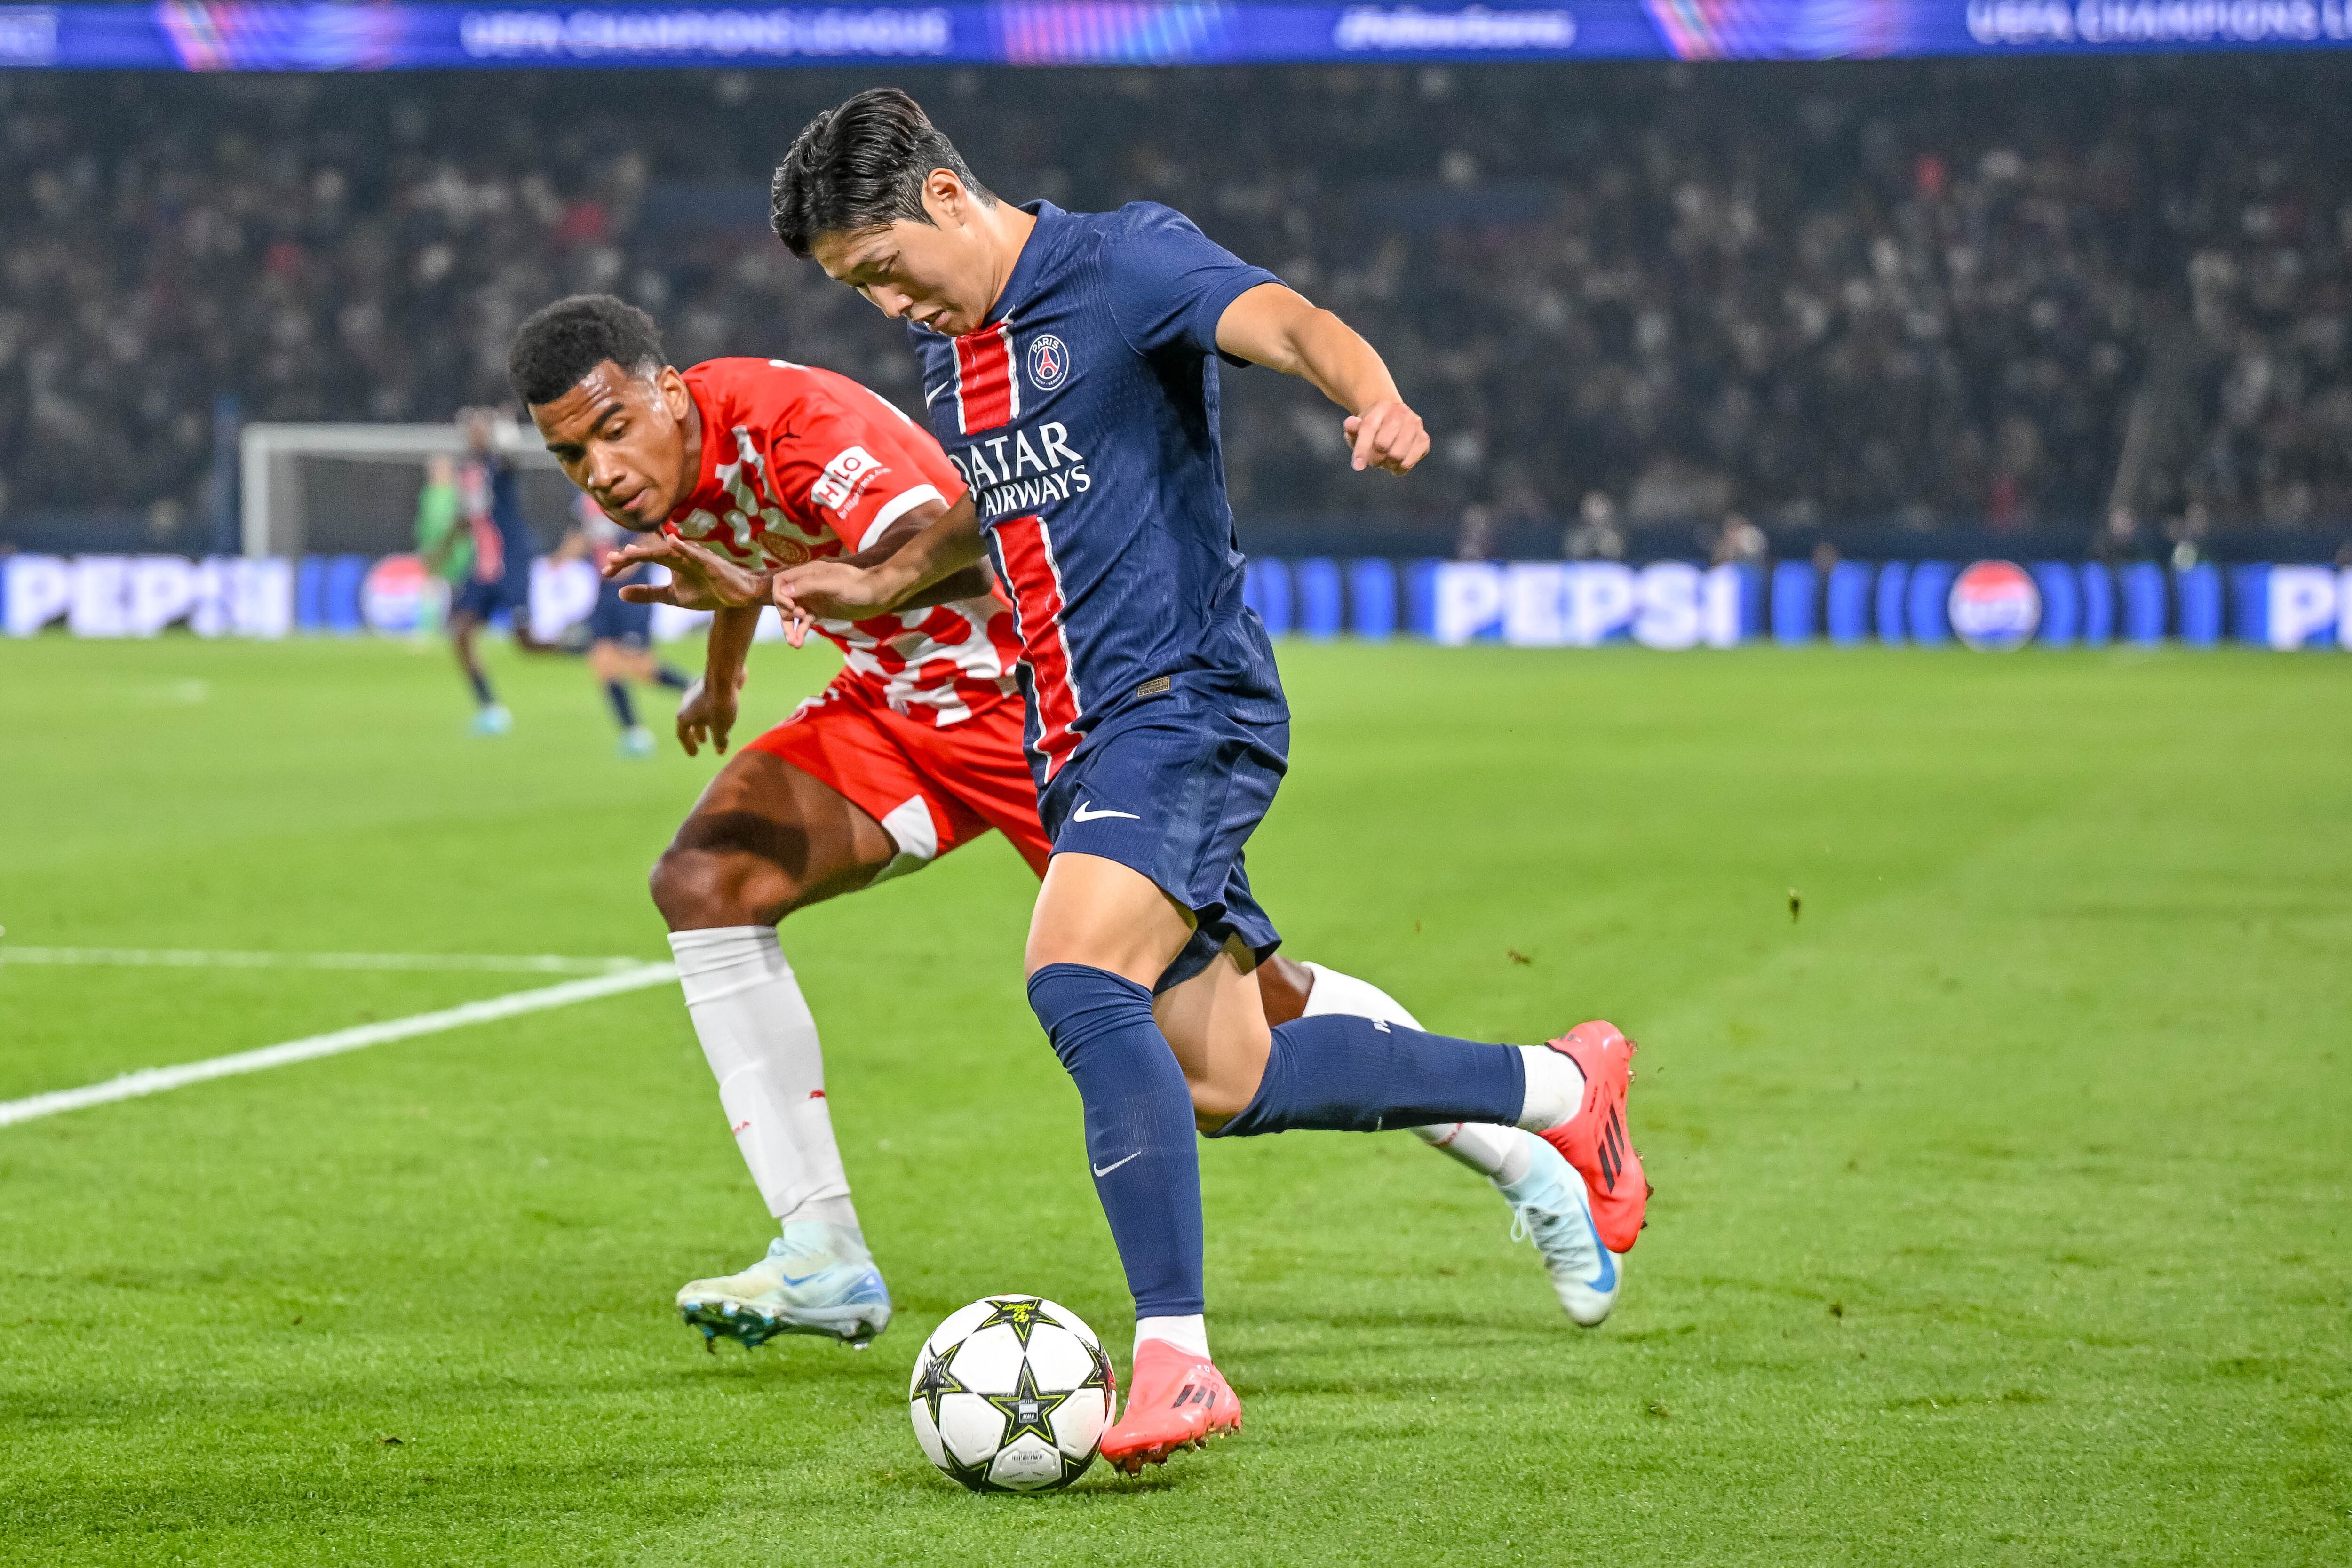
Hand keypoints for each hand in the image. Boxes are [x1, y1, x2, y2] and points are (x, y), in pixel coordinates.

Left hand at [609, 534, 772, 610]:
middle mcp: (679, 554)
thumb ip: (647, 593)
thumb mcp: (672, 597)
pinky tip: (669, 541)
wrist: (738, 596)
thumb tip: (619, 593)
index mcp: (670, 561)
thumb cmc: (707, 591)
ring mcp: (695, 557)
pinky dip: (682, 546)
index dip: (624, 563)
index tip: (605, 571)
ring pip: (668, 551)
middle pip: (650, 552)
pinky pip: (694, 553)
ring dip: (649, 551)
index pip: (642, 557)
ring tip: (630, 552)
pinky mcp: (710, 562)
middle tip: (610, 561)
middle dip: (630, 557)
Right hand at [674, 669, 743, 756]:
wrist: (725, 677)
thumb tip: (720, 750)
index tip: (694, 754)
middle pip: (690, 722)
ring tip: (715, 729)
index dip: (688, 745)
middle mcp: (687, 704)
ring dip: (706, 722)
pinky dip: (714, 711)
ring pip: (700, 711)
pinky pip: (709, 703)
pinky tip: (725, 713)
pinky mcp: (710, 687)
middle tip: (704, 742)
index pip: (682, 735)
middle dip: (698, 733)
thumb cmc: (719, 705)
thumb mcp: (720, 728)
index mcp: (684, 716)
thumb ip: (719, 740)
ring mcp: (697, 694)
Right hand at [771, 560, 897, 647]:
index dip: (780, 595)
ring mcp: (813, 599)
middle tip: (801, 619)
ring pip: (793, 613)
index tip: (791, 608)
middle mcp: (808, 585)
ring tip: (794, 643)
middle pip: (784, 599)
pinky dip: (800, 631)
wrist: (879, 595)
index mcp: (809, 573)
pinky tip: (798, 644)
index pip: (781, 581)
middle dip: (785, 613)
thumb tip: (784, 592)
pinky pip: (804, 622)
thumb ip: (809, 585)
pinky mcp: (821, 611)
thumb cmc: (859, 586)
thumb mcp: (834, 584)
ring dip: (790, 628)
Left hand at [1342, 399, 1429, 474]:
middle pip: (1382, 444)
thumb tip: (1350, 423)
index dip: (1361, 448)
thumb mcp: (1358, 428)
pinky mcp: (1424, 439)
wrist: (1394, 424)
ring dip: (1386, 464)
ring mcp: (1415, 424)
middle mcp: (1401, 412)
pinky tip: (1396, 464)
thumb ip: (1351, 428)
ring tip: (1385, 460)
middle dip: (1374, 458)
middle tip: (1373, 460)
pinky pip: (1408, 462)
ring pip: (1396, 455)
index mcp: (1382, 406)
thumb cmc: (1372, 430)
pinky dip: (1399, 468)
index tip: (1357, 467)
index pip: (1369, 427)